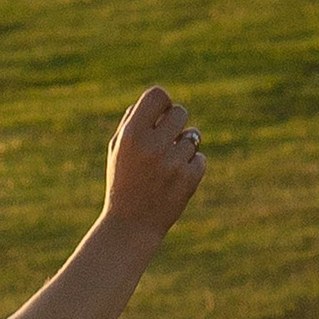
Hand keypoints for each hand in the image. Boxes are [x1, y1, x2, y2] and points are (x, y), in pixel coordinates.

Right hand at [103, 87, 205, 242]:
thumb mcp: (118, 147)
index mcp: (131, 134)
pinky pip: (200, 158)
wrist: (131, 223)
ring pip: (193, 137)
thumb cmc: (122, 180)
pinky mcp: (189, 178)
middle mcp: (153, 145)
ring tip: (167, 163)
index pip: (157, 95)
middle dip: (176, 123)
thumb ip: (134, 120)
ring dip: (183, 146)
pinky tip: (176, 178)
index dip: (162, 102)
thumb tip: (157, 100)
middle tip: (167, 138)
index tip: (160, 114)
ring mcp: (173, 162)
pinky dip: (192, 165)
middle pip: (180, 112)